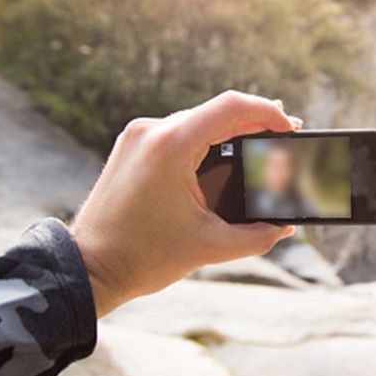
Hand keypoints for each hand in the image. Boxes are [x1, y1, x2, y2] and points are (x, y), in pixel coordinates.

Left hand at [71, 91, 301, 316]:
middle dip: (253, 121)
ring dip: (229, 129)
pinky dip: (206, 139)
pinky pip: (178, 131)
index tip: (289, 127)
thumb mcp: (209, 247)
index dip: (267, 112)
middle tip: (284, 134)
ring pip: (197, 119)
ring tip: (259, 142)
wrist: (87, 268)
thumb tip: (285, 227)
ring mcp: (137, 136)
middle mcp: (151, 131)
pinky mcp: (131, 146)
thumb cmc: (142, 258)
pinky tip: (223, 153)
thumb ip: (257, 236)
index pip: (231, 107)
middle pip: (215, 111)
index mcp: (170, 146)